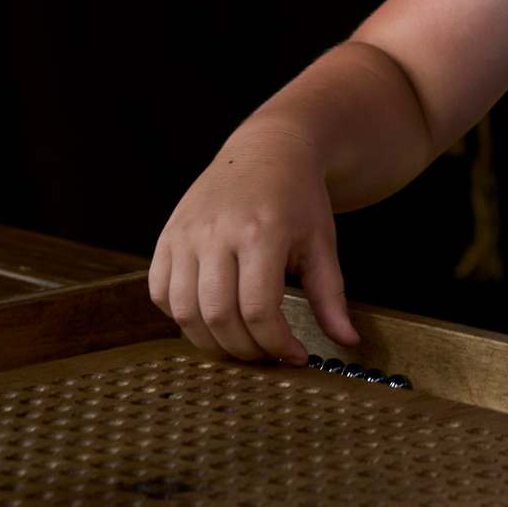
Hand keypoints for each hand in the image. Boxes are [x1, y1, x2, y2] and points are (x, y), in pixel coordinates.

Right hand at [148, 120, 356, 362]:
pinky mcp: (167, 236)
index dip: (277, 344)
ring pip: (184, 311)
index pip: (259, 310)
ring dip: (211, 342)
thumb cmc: (298, 198)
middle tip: (267, 354)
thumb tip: (347, 343)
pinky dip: (181, 317)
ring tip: (239, 343)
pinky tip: (210, 318)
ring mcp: (185, 234)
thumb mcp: (321, 244)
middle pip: (219, 316)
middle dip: (245, 350)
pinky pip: (160, 292)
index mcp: (260, 232)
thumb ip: (330, 297)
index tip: (294, 355)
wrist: (267, 151)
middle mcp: (216, 232)